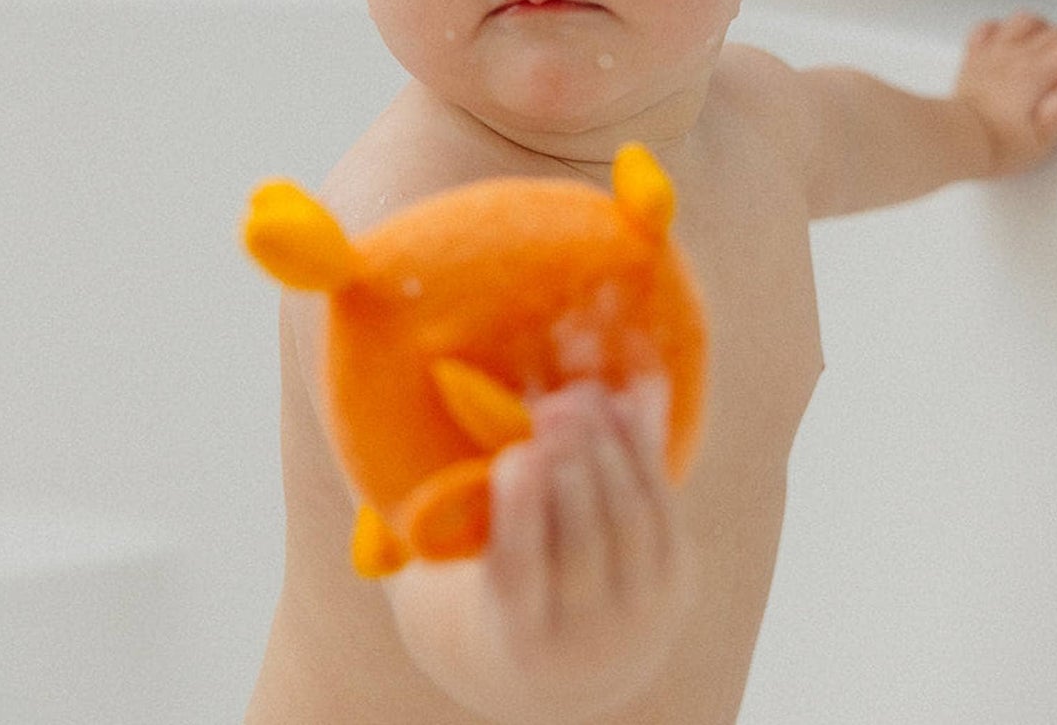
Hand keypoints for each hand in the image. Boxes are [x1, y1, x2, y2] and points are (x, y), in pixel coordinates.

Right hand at [392, 377, 694, 722]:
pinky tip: (619, 402)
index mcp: (518, 634)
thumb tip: (381, 436)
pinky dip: (642, 447)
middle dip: (572, 466)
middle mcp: (583, 632)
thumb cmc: (499, 586)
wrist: (576, 661)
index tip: (516, 455)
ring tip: (577, 397)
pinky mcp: (675, 577)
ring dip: (608, 446)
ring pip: (628, 517)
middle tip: (553, 407)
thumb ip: (441, 506)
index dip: (521, 513)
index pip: (520, 574)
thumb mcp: (465, 568)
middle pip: (584, 539)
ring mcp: (636, 606)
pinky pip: (662, 503)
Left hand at [955, 12, 1056, 176]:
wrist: (950, 141)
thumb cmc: (992, 145)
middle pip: (1056, 30)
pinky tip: (1010, 38)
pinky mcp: (973, 58)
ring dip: (1046, 27)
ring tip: (1054, 43)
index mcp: (1034, 74)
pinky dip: (1004, 28)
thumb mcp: (1041, 141)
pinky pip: (988, 28)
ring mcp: (992, 54)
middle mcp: (1014, 56)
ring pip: (1024, 21)